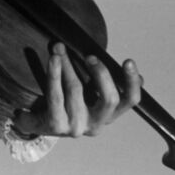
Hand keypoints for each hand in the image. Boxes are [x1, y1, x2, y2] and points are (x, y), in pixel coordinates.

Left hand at [13, 43, 141, 137]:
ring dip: (68, 64)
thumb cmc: (67, 103)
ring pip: (76, 90)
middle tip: (90, 56)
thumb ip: (107, 84)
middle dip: (102, 74)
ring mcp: (76, 126)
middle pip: (109, 99)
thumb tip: (136, 74)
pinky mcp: (56, 124)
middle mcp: (96, 124)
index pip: (130, 101)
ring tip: (59, 48)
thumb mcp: (89, 96)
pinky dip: (54, 74)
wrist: (38, 122)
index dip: (132, 82)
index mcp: (108, 115)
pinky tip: (54, 60)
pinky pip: (56, 95)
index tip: (128, 61)